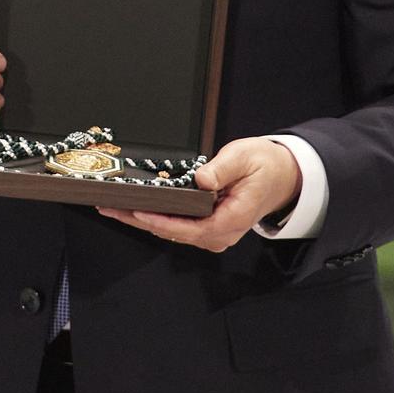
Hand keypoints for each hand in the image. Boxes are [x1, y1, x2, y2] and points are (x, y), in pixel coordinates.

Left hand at [97, 137, 302, 251]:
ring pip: (172, 231)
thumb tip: (201, 180)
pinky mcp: (208, 227)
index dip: (159, 221)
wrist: (284, 175)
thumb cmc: (265, 165)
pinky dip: (155, 217)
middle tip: (109, 208)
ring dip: (143, 220)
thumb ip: (222, 169)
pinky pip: (178, 226)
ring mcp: (214, 233)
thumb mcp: (245, 158)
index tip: (135, 212)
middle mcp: (221, 234)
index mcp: (231, 220)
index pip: (188, 228)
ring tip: (113, 207)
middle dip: (139, 221)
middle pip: (173, 233)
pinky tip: (135, 208)